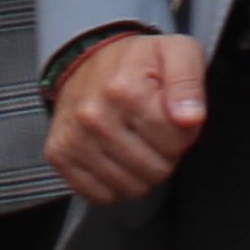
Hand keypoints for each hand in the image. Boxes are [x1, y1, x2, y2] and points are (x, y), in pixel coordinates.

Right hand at [47, 30, 210, 205]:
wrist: (86, 58)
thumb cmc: (136, 62)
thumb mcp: (176, 53)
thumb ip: (188, 83)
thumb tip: (190, 118)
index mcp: (124, 90)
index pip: (175, 143)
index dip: (182, 132)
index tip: (170, 115)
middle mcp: (93, 116)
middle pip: (155, 170)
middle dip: (162, 154)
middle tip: (151, 129)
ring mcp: (73, 138)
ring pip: (131, 188)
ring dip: (140, 171)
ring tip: (133, 140)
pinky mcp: (59, 155)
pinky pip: (102, 195)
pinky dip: (114, 182)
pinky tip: (114, 155)